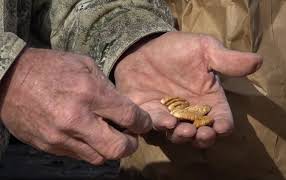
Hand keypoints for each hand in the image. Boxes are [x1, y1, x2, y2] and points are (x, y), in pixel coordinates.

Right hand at [0, 48, 151, 164]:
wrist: (9, 80)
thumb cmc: (50, 67)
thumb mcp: (84, 65)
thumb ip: (107, 87)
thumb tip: (124, 106)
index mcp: (89, 92)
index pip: (128, 116)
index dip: (143, 123)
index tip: (144, 123)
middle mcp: (76, 118)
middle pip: (118, 147)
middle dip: (131, 144)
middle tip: (131, 136)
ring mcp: (61, 136)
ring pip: (100, 157)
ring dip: (110, 149)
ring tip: (110, 136)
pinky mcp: (50, 146)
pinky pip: (80, 156)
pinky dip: (91, 149)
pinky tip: (90, 136)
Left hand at [114, 32, 261, 147]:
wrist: (146, 46)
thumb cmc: (179, 48)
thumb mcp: (205, 49)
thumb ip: (228, 60)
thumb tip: (259, 61)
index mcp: (209, 99)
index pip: (222, 118)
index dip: (224, 125)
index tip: (222, 127)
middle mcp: (191, 111)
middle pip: (202, 134)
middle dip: (204, 138)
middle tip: (203, 134)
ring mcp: (171, 115)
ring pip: (180, 135)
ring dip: (184, 137)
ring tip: (184, 130)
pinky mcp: (150, 113)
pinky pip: (156, 125)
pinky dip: (162, 126)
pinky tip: (165, 122)